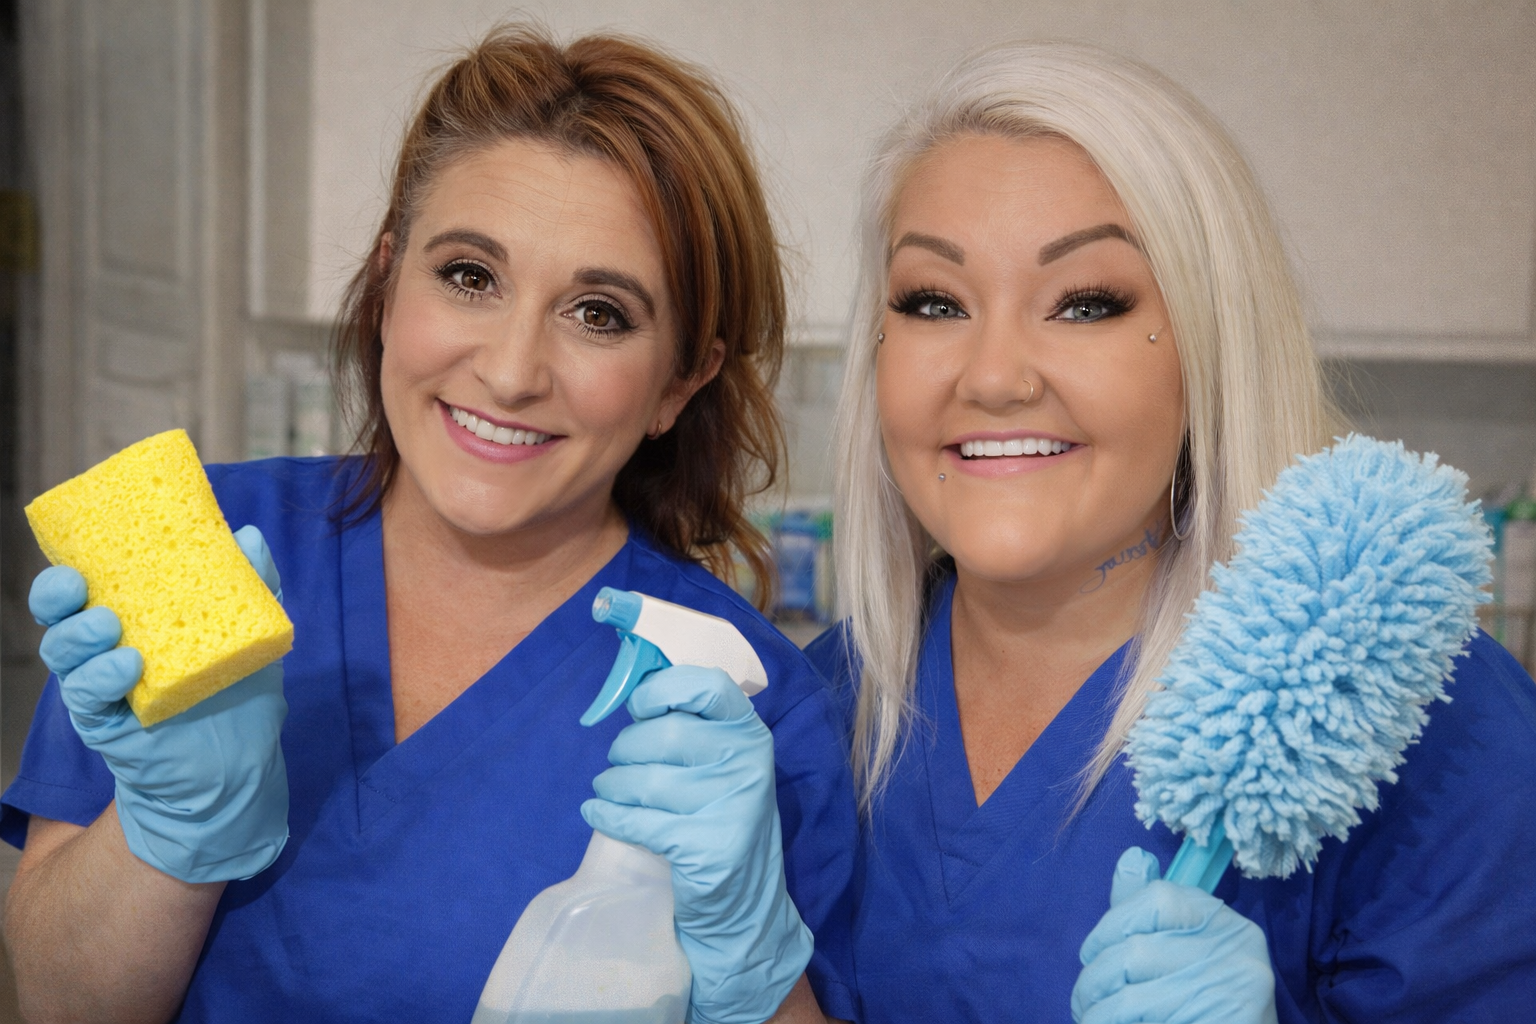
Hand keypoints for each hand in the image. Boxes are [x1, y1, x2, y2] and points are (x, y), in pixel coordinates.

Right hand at [29, 525, 289, 883]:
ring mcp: (101, 687)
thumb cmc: (238, 689)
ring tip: (109, 626)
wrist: (240, 762)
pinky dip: (99, 679)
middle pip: (59, 616)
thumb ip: (251, 583)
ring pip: (64, 655)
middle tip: (78, 585)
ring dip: (79, 636)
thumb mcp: (250, 631)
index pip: (87, 587)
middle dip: (56, 596)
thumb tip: (247, 535)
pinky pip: (85, 698)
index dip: (71, 568)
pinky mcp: (105, 723)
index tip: (80, 553)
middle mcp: (105, 650)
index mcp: (132, 619)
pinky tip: (126, 667)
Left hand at [582, 665, 812, 1023]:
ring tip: (607, 790)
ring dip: (612, 785)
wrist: (742, 901)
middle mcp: (747, 763)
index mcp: (748, 731)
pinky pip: (637, 821)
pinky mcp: (708, 846)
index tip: (640, 708)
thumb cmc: (718, 815)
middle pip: (664, 736)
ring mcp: (732, 806)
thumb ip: (689, 727)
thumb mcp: (719, 763)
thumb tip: (630, 692)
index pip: (707, 685)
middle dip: (625, 749)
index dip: (662, 691)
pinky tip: (596, 812)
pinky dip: (606, 815)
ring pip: (645, 781)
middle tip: (618, 763)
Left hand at [1071, 848, 1277, 1023]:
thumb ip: (1149, 910)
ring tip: (1090, 1020)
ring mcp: (1234, 995)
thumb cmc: (1204, 1000)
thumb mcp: (1184, 949)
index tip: (1090, 953)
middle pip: (1136, 952)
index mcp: (1223, 922)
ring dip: (1098, 1015)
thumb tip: (1131, 858)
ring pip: (1132, 999)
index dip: (1111, 925)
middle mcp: (1237, 951)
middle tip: (1082, 1002)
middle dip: (1094, 981)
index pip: (1158, 898)